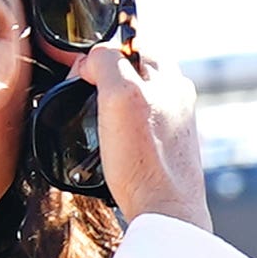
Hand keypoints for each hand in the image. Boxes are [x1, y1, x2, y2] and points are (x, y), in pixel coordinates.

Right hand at [73, 43, 211, 231]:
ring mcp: (174, 123)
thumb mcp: (119, 96)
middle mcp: (177, 96)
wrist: (165, 213)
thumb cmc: (144, 160)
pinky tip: (111, 148)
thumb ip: (106, 63)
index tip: (79, 77)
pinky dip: (118, 132)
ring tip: (96, 128)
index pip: (129, 45)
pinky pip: (136, 127)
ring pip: (131, 100)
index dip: (98, 56)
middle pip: (129, 72)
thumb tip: (92, 60)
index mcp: (170, 76)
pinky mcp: (167, 149)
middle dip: (102, 82)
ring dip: (109, 108)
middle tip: (84, 102)